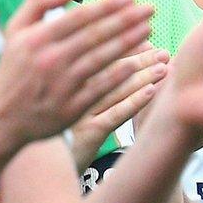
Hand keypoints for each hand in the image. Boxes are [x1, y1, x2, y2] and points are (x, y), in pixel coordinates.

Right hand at [0, 0, 154, 147]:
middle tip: (150, 9)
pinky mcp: (71, 107)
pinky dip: (120, 74)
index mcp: (37, 39)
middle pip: (96, 35)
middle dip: (126, 20)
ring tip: (148, 30)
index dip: (108, 6)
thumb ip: (38, 3)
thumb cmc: (13, 69)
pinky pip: (101, 87)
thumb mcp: (15, 31)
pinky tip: (139, 62)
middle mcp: (50, 59)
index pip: (80, 17)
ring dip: (129, 43)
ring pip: (102, 58)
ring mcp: (62, 84)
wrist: (2, 118)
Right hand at [68, 47, 168, 171]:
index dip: (124, 46)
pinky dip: (135, 102)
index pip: (98, 55)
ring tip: (164, 67)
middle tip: (161, 51)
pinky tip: (152, 91)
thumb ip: (87, 78)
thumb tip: (125, 53)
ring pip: (116, 90)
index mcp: (65, 79)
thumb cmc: (57, 129)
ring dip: (143, 77)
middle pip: (109, 70)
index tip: (145, 36)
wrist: (38, 165)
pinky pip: (115, 115)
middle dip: (139, 59)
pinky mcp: (89, 133)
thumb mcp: (67, 101)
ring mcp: (80, 113)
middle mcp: (69, 92)